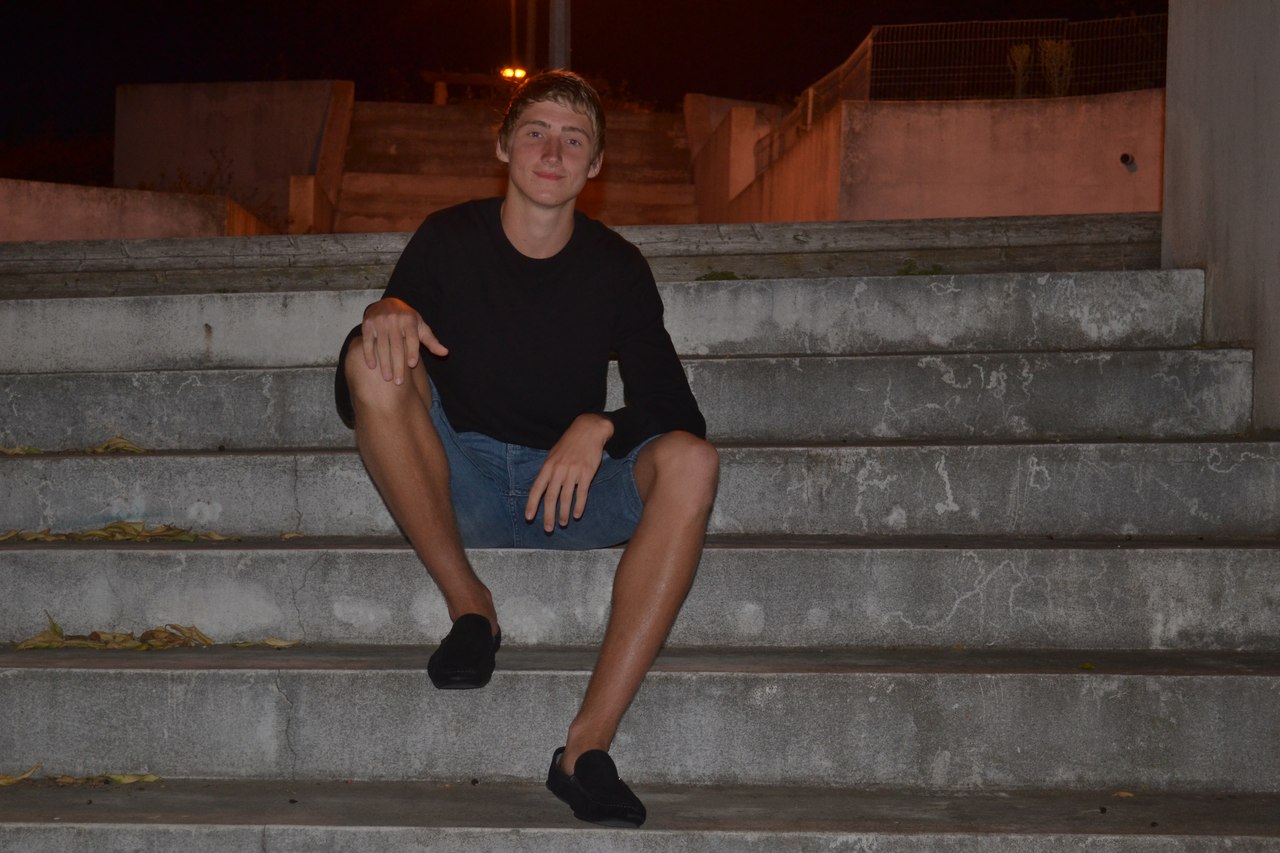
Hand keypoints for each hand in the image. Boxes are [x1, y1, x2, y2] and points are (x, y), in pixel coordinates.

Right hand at [359, 297, 447, 384]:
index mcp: (409, 320)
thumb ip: (431, 341)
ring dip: (384, 364)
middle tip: (398, 382)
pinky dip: (369, 354)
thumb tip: (445, 353)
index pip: (412, 338)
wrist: (386, 303)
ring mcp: (380, 322)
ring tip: (387, 378)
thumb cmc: (407, 319)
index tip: (412, 365)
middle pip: (397, 346)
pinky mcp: (368, 324)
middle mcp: (394, 320)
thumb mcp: (420, 327)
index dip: (412, 351)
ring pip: (382, 346)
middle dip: (397, 365)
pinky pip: (368, 341)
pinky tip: (371, 366)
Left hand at [526, 413, 614, 531]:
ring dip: (563, 513)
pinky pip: (582, 493)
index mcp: (548, 466)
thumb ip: (548, 471)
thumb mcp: (553, 454)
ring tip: (562, 523)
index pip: (537, 488)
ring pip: (566, 497)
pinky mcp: (587, 473)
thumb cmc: (569, 443)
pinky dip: (579, 505)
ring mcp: (573, 472)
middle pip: (551, 497)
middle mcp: (559, 470)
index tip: (529, 517)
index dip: (532, 504)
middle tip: (548, 529)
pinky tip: (576, 514)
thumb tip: (542, 488)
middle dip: (548, 515)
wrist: (588, 430)